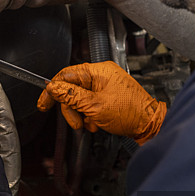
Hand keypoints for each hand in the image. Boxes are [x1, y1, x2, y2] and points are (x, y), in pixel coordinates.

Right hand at [36, 61, 165, 144]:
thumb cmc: (130, 113)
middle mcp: (102, 75)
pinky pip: (90, 103)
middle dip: (71, 108)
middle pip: (72, 89)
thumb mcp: (94, 106)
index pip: (66, 75)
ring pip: (80, 98)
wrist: (149, 124)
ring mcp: (106, 85)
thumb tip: (53, 88)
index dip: (53, 90)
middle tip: (75, 122)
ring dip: (81, 114)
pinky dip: (90, 115)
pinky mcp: (109, 96)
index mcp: (98, 71)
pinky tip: (96, 123)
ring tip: (89, 124)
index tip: (44, 103)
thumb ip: (71, 96)